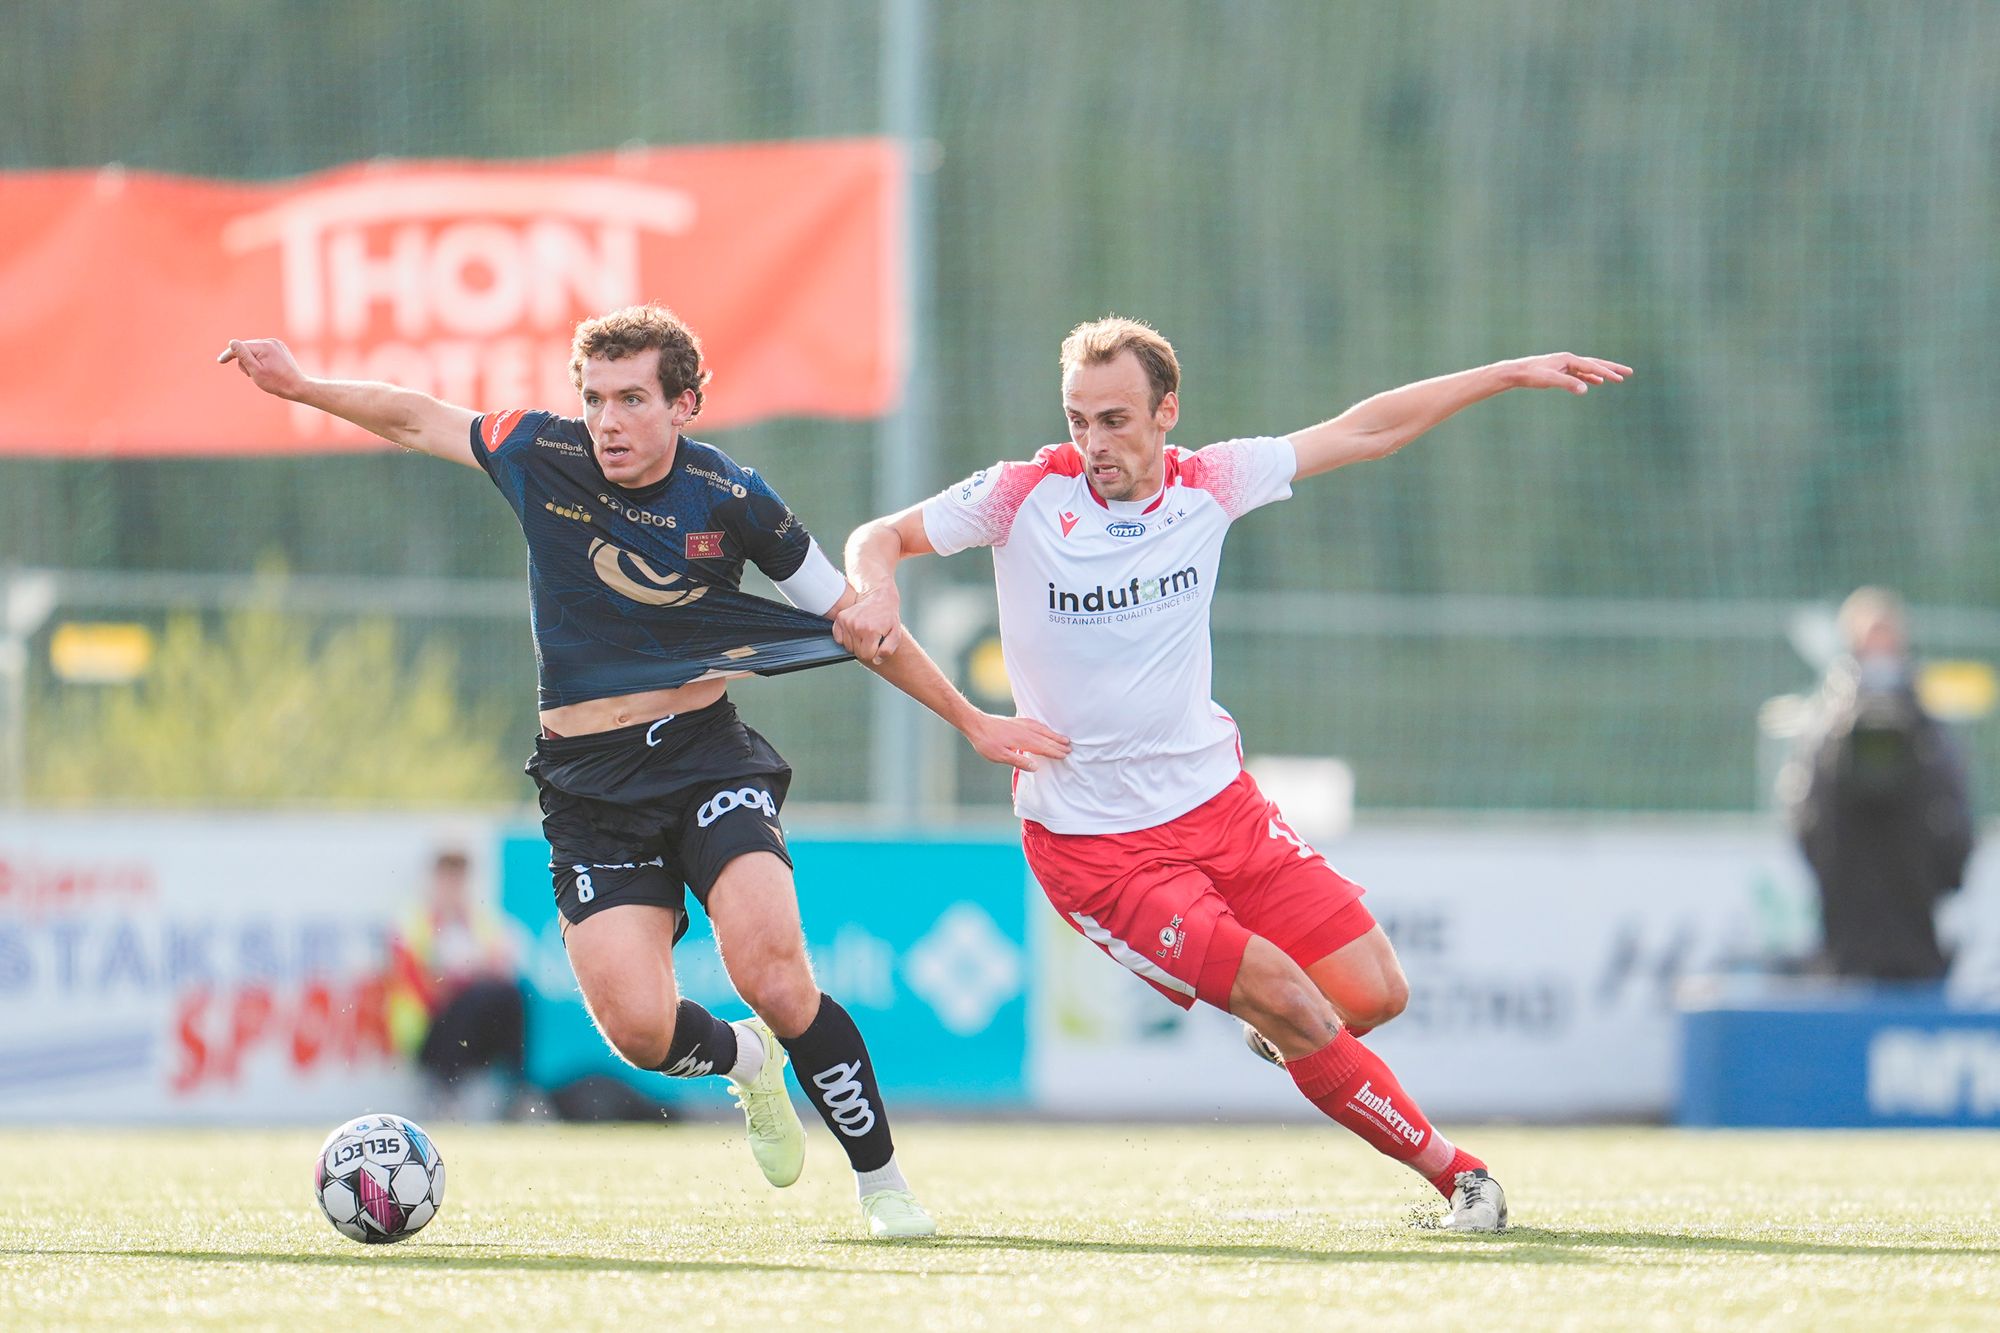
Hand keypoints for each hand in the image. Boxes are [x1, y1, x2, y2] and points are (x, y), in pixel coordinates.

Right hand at [216, 337, 310, 399]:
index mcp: (264, 346)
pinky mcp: (280, 348)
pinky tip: (267, 370)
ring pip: (254, 351)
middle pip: (247, 349)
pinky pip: (263, 352)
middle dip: (245, 362)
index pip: (240, 347)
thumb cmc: (276, 382)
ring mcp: (276, 344)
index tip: (220, 361)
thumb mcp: (255, 371)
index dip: (229, 354)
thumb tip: (232, 342)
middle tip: (252, 375)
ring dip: (252, 362)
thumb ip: (243, 356)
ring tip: (262, 374)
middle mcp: (271, 341)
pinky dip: (260, 360)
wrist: (297, 387)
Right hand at [833, 586, 903, 663]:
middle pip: (856, 651)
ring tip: (864, 632)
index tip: (877, 643)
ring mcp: (847, 621)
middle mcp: (857, 626)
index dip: (873, 652)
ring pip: (847, 646)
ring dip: (855, 642)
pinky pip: (838, 638)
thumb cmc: (888, 616)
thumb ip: (888, 650)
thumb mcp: (895, 634)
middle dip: (864, 648)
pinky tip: (855, 630)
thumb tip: (876, 660)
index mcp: (871, 631)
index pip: (866, 655)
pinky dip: (845, 637)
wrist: (879, 596)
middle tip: (871, 637)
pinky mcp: (840, 618)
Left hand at [965, 712, 1070, 771]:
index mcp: (1023, 741)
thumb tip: (1036, 767)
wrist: (976, 723)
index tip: (1065, 755)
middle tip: (1070, 748)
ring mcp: (1022, 724)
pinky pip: (1036, 724)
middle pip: (1046, 739)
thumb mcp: (1000, 756)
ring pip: (1043, 730)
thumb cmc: (986, 742)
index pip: (1043, 747)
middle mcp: (1025, 731)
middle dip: (1058, 744)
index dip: (1054, 752)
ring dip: (1054, 735)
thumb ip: (1019, 761)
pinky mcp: (1017, 721)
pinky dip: (1044, 727)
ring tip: (1064, 739)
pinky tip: (1045, 729)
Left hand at [1506, 353, 1632, 394]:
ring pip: (1589, 369)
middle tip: (1629, 372)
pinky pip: (1580, 374)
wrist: (1516, 372)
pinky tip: (1596, 382)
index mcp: (1568, 359)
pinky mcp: (1561, 371)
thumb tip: (1586, 389)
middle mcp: (1569, 360)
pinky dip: (1590, 378)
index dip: (1607, 373)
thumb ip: (1568, 384)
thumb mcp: (1550, 380)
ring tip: (1617, 378)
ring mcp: (1565, 365)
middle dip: (1612, 368)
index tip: (1620, 379)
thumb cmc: (1531, 375)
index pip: (1592, 366)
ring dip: (1603, 373)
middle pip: (1595, 364)